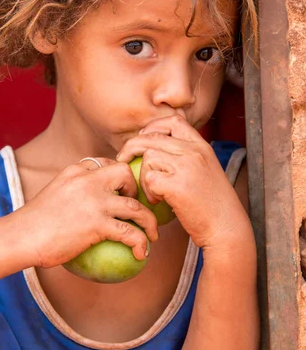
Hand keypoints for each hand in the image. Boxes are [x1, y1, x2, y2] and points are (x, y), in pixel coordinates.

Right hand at [9, 158, 158, 267]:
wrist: (21, 237)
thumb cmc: (31, 224)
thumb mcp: (51, 196)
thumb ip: (71, 194)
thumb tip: (86, 208)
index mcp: (74, 171)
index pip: (103, 163)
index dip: (117, 175)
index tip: (121, 190)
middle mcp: (87, 181)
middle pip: (125, 173)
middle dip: (137, 187)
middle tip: (137, 206)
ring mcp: (94, 201)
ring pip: (135, 205)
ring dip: (149, 221)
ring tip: (152, 235)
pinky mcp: (98, 224)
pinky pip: (131, 233)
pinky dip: (141, 243)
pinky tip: (142, 254)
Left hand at [116, 116, 250, 249]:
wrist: (226, 228)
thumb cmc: (212, 205)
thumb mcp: (205, 171)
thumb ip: (185, 157)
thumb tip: (153, 149)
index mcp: (202, 146)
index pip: (173, 121)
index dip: (153, 127)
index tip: (143, 139)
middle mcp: (194, 152)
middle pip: (152, 137)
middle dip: (132, 146)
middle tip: (123, 159)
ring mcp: (186, 167)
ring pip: (148, 157)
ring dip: (143, 175)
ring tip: (154, 192)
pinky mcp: (177, 186)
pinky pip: (149, 179)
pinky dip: (148, 190)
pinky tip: (157, 201)